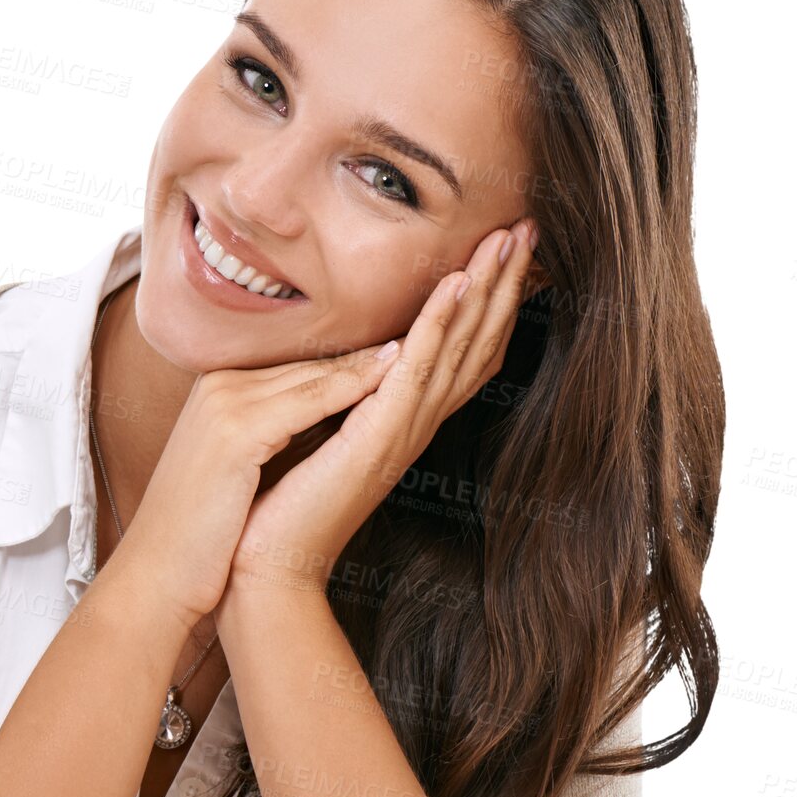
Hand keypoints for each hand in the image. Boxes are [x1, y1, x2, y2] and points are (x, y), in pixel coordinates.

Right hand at [116, 338, 406, 631]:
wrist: (159, 577)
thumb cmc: (200, 537)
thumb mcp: (233, 470)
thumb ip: (266, 434)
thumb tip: (318, 424)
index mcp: (218, 391)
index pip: (299, 365)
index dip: (355, 357)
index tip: (410, 345)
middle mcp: (219, 385)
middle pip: (311, 359)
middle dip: (373, 344)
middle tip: (436, 318)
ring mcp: (225, 403)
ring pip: (316, 372)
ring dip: (377, 353)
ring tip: (434, 329)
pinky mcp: (234, 431)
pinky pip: (309, 400)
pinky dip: (356, 386)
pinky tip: (399, 373)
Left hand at [225, 217, 540, 599]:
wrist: (268, 570)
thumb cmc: (284, 511)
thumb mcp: (321, 438)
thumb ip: (344, 402)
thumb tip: (347, 364)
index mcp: (401, 423)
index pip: (459, 352)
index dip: (487, 301)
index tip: (504, 249)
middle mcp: (413, 426)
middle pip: (476, 342)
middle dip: (504, 283)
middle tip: (529, 227)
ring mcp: (400, 432)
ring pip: (457, 348)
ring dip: (485, 290)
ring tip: (510, 239)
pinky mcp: (376, 439)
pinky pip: (416, 371)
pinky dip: (438, 325)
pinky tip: (457, 283)